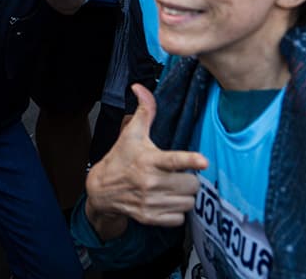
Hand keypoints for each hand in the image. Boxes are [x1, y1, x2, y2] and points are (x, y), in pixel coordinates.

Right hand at [84, 85, 208, 237]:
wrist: (102, 190)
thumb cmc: (121, 159)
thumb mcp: (131, 134)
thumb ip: (144, 111)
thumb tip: (140, 87)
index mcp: (149, 160)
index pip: (174, 160)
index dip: (190, 160)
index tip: (203, 161)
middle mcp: (150, 182)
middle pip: (192, 184)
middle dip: (189, 179)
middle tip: (179, 175)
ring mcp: (151, 202)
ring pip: (189, 202)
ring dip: (185, 196)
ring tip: (173, 188)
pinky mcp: (150, 218)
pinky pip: (179, 218)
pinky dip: (177, 211)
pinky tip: (167, 201)